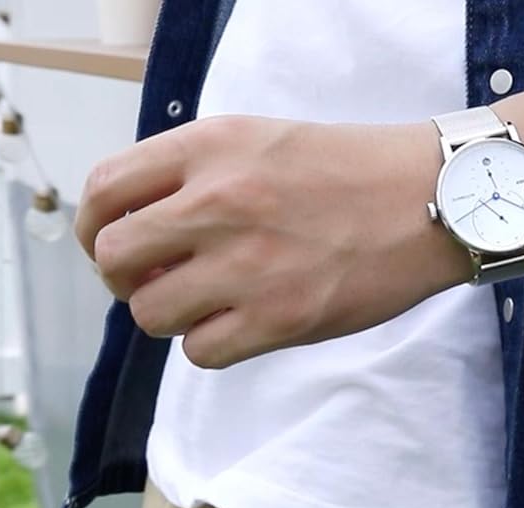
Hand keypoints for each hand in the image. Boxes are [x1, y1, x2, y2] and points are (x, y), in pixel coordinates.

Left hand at [76, 115, 468, 368]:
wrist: (430, 199)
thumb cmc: (345, 170)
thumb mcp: (256, 139)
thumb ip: (189, 173)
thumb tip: (131, 233)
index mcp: (209, 147)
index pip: (104, 190)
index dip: (93, 226)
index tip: (110, 243)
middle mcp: (218, 203)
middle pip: (113, 258)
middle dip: (123, 278)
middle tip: (156, 279)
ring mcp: (248, 264)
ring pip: (149, 313)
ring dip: (168, 314)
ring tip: (207, 301)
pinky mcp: (279, 319)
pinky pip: (200, 352)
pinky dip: (210, 344)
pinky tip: (241, 322)